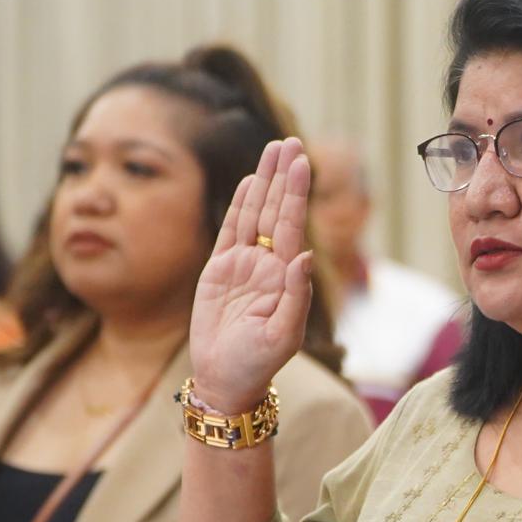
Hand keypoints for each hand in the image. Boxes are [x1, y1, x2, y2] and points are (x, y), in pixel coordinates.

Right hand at [190, 139, 313, 413]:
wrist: (226, 380)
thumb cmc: (258, 363)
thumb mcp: (284, 335)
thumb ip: (296, 296)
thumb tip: (302, 257)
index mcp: (287, 278)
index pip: (293, 226)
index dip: (296, 193)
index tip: (301, 162)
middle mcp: (268, 266)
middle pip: (277, 211)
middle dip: (284, 177)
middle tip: (290, 142)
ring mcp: (244, 266)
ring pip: (255, 215)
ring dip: (264, 183)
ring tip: (273, 150)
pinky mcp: (219, 271)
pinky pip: (231, 232)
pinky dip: (240, 206)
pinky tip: (250, 183)